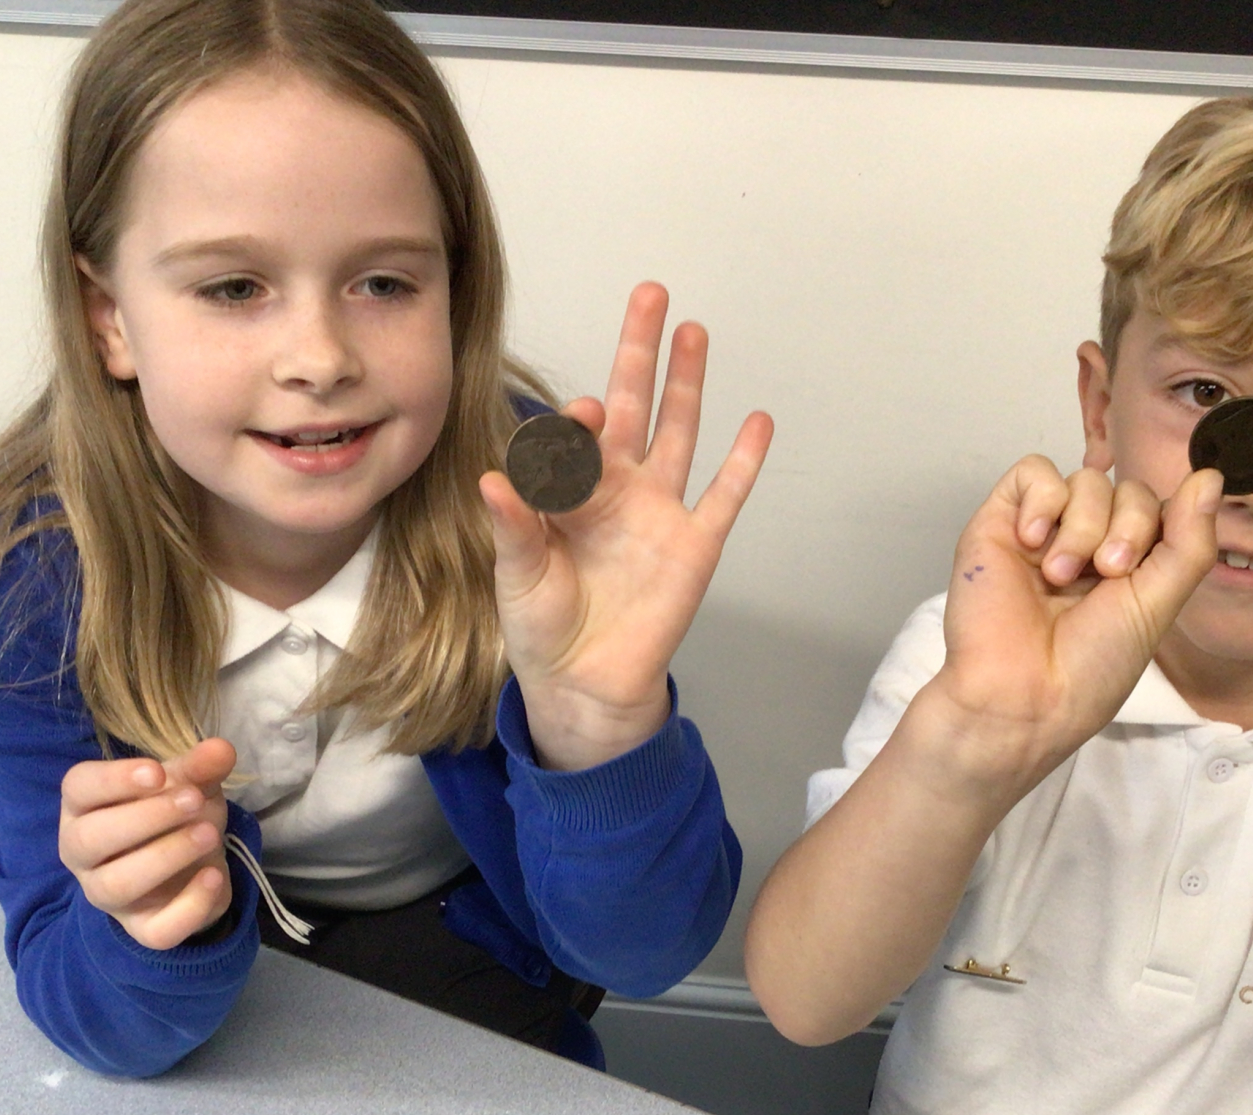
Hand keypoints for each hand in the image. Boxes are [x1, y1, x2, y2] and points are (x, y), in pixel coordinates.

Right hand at [57, 738, 236, 949]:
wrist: (193, 867)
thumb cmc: (174, 815)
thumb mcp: (189, 785)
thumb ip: (199, 769)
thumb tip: (221, 749)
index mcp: (83, 807)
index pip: (79, 789)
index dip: (114, 780)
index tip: (157, 772)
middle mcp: (83, 853)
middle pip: (90, 839)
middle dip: (145, 818)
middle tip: (193, 800)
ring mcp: (107, 895)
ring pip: (115, 886)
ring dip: (164, 857)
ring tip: (209, 833)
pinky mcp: (142, 928)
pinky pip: (156, 931)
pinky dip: (189, 905)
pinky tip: (214, 875)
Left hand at [478, 282, 772, 771]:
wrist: (583, 681)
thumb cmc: (541, 622)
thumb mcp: (515, 571)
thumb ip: (512, 524)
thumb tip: (494, 479)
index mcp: (568, 488)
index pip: (578, 431)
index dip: (578, 417)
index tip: (579, 416)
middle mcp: (617, 487)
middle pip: (635, 403)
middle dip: (640, 350)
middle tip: (650, 295)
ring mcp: (660, 511)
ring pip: (679, 431)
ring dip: (687, 383)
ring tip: (694, 331)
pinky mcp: (695, 544)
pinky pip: (725, 495)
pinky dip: (744, 460)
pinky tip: (758, 422)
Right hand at [922, 456, 1221, 795]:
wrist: (1023, 693)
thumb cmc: (1090, 667)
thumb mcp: (1157, 604)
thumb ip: (1189, 542)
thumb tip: (1211, 475)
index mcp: (1128, 565)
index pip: (1157, 507)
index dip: (1157, 524)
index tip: (1136, 571)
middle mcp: (1086, 543)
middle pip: (1125, 488)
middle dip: (1125, 525)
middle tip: (1105, 573)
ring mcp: (1044, 531)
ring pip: (1084, 479)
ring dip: (1082, 525)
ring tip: (1060, 574)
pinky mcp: (1000, 523)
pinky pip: (1033, 472)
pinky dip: (1043, 499)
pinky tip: (1033, 539)